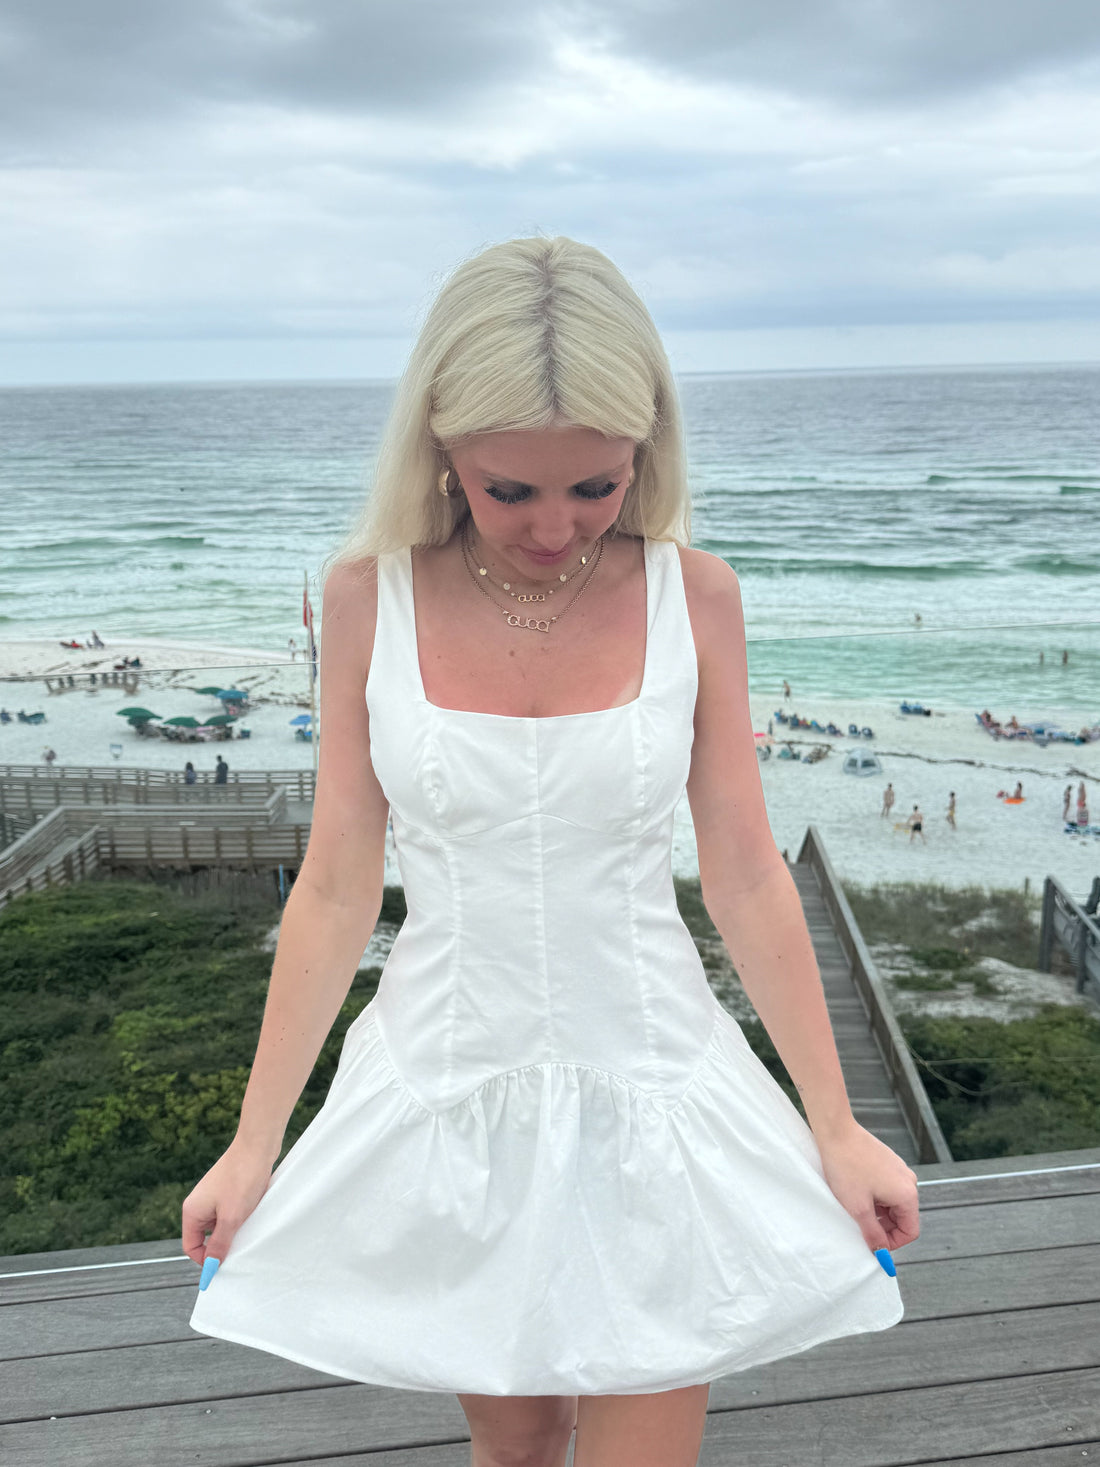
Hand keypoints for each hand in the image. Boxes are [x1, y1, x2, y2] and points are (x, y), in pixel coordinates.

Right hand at [181, 1137, 278, 1271]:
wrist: (257, 1146)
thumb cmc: (242, 1180)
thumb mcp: (231, 1218)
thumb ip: (219, 1244)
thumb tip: (211, 1266)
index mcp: (192, 1211)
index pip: (191, 1247)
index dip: (206, 1260)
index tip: (225, 1265)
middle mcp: (198, 1204)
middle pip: (204, 1238)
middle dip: (221, 1246)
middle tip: (240, 1248)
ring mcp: (212, 1197)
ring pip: (218, 1226)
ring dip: (232, 1231)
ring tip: (248, 1228)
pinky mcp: (226, 1191)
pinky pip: (228, 1214)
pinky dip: (239, 1219)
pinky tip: (252, 1216)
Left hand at [814, 1119, 919, 1253]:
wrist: (836, 1131)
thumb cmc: (846, 1168)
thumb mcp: (858, 1208)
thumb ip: (873, 1234)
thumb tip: (882, 1253)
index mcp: (907, 1194)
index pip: (910, 1231)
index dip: (892, 1243)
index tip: (872, 1244)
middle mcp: (909, 1181)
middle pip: (902, 1217)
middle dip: (883, 1227)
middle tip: (859, 1226)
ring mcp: (899, 1170)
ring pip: (892, 1203)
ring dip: (877, 1212)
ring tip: (854, 1207)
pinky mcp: (888, 1162)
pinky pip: (887, 1188)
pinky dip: (874, 1197)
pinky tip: (855, 1192)